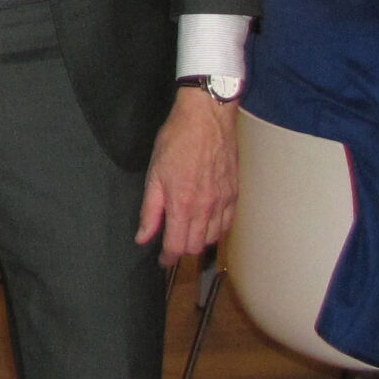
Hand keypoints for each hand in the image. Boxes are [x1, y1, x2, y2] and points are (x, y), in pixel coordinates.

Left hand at [137, 88, 237, 265]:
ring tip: (188, 232)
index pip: (177, 246)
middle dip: (182, 250)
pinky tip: (207, 222)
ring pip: (213, 238)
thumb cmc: (177, 140)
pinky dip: (216, 229)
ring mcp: (223, 201)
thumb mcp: (154, 174)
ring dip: (199, 241)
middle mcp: (206, 208)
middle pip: (196, 246)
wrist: (207, 117)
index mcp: (183, 204)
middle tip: (171, 244)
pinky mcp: (234, 193)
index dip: (168, 258)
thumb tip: (143, 237)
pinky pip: (228, 223)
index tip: (162, 260)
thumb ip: (149, 210)